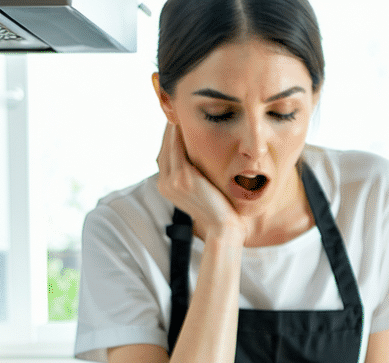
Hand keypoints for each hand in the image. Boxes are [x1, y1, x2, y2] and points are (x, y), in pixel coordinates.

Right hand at [154, 123, 244, 246]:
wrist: (223, 227)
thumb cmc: (218, 210)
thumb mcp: (200, 191)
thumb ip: (193, 175)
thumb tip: (198, 160)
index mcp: (166, 187)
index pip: (165, 154)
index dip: (169, 136)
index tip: (176, 120)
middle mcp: (164, 183)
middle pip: (164, 148)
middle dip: (169, 128)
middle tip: (176, 109)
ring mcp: (172, 181)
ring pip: (169, 145)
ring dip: (173, 127)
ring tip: (180, 111)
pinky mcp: (183, 178)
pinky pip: (178, 148)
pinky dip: (178, 134)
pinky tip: (183, 122)